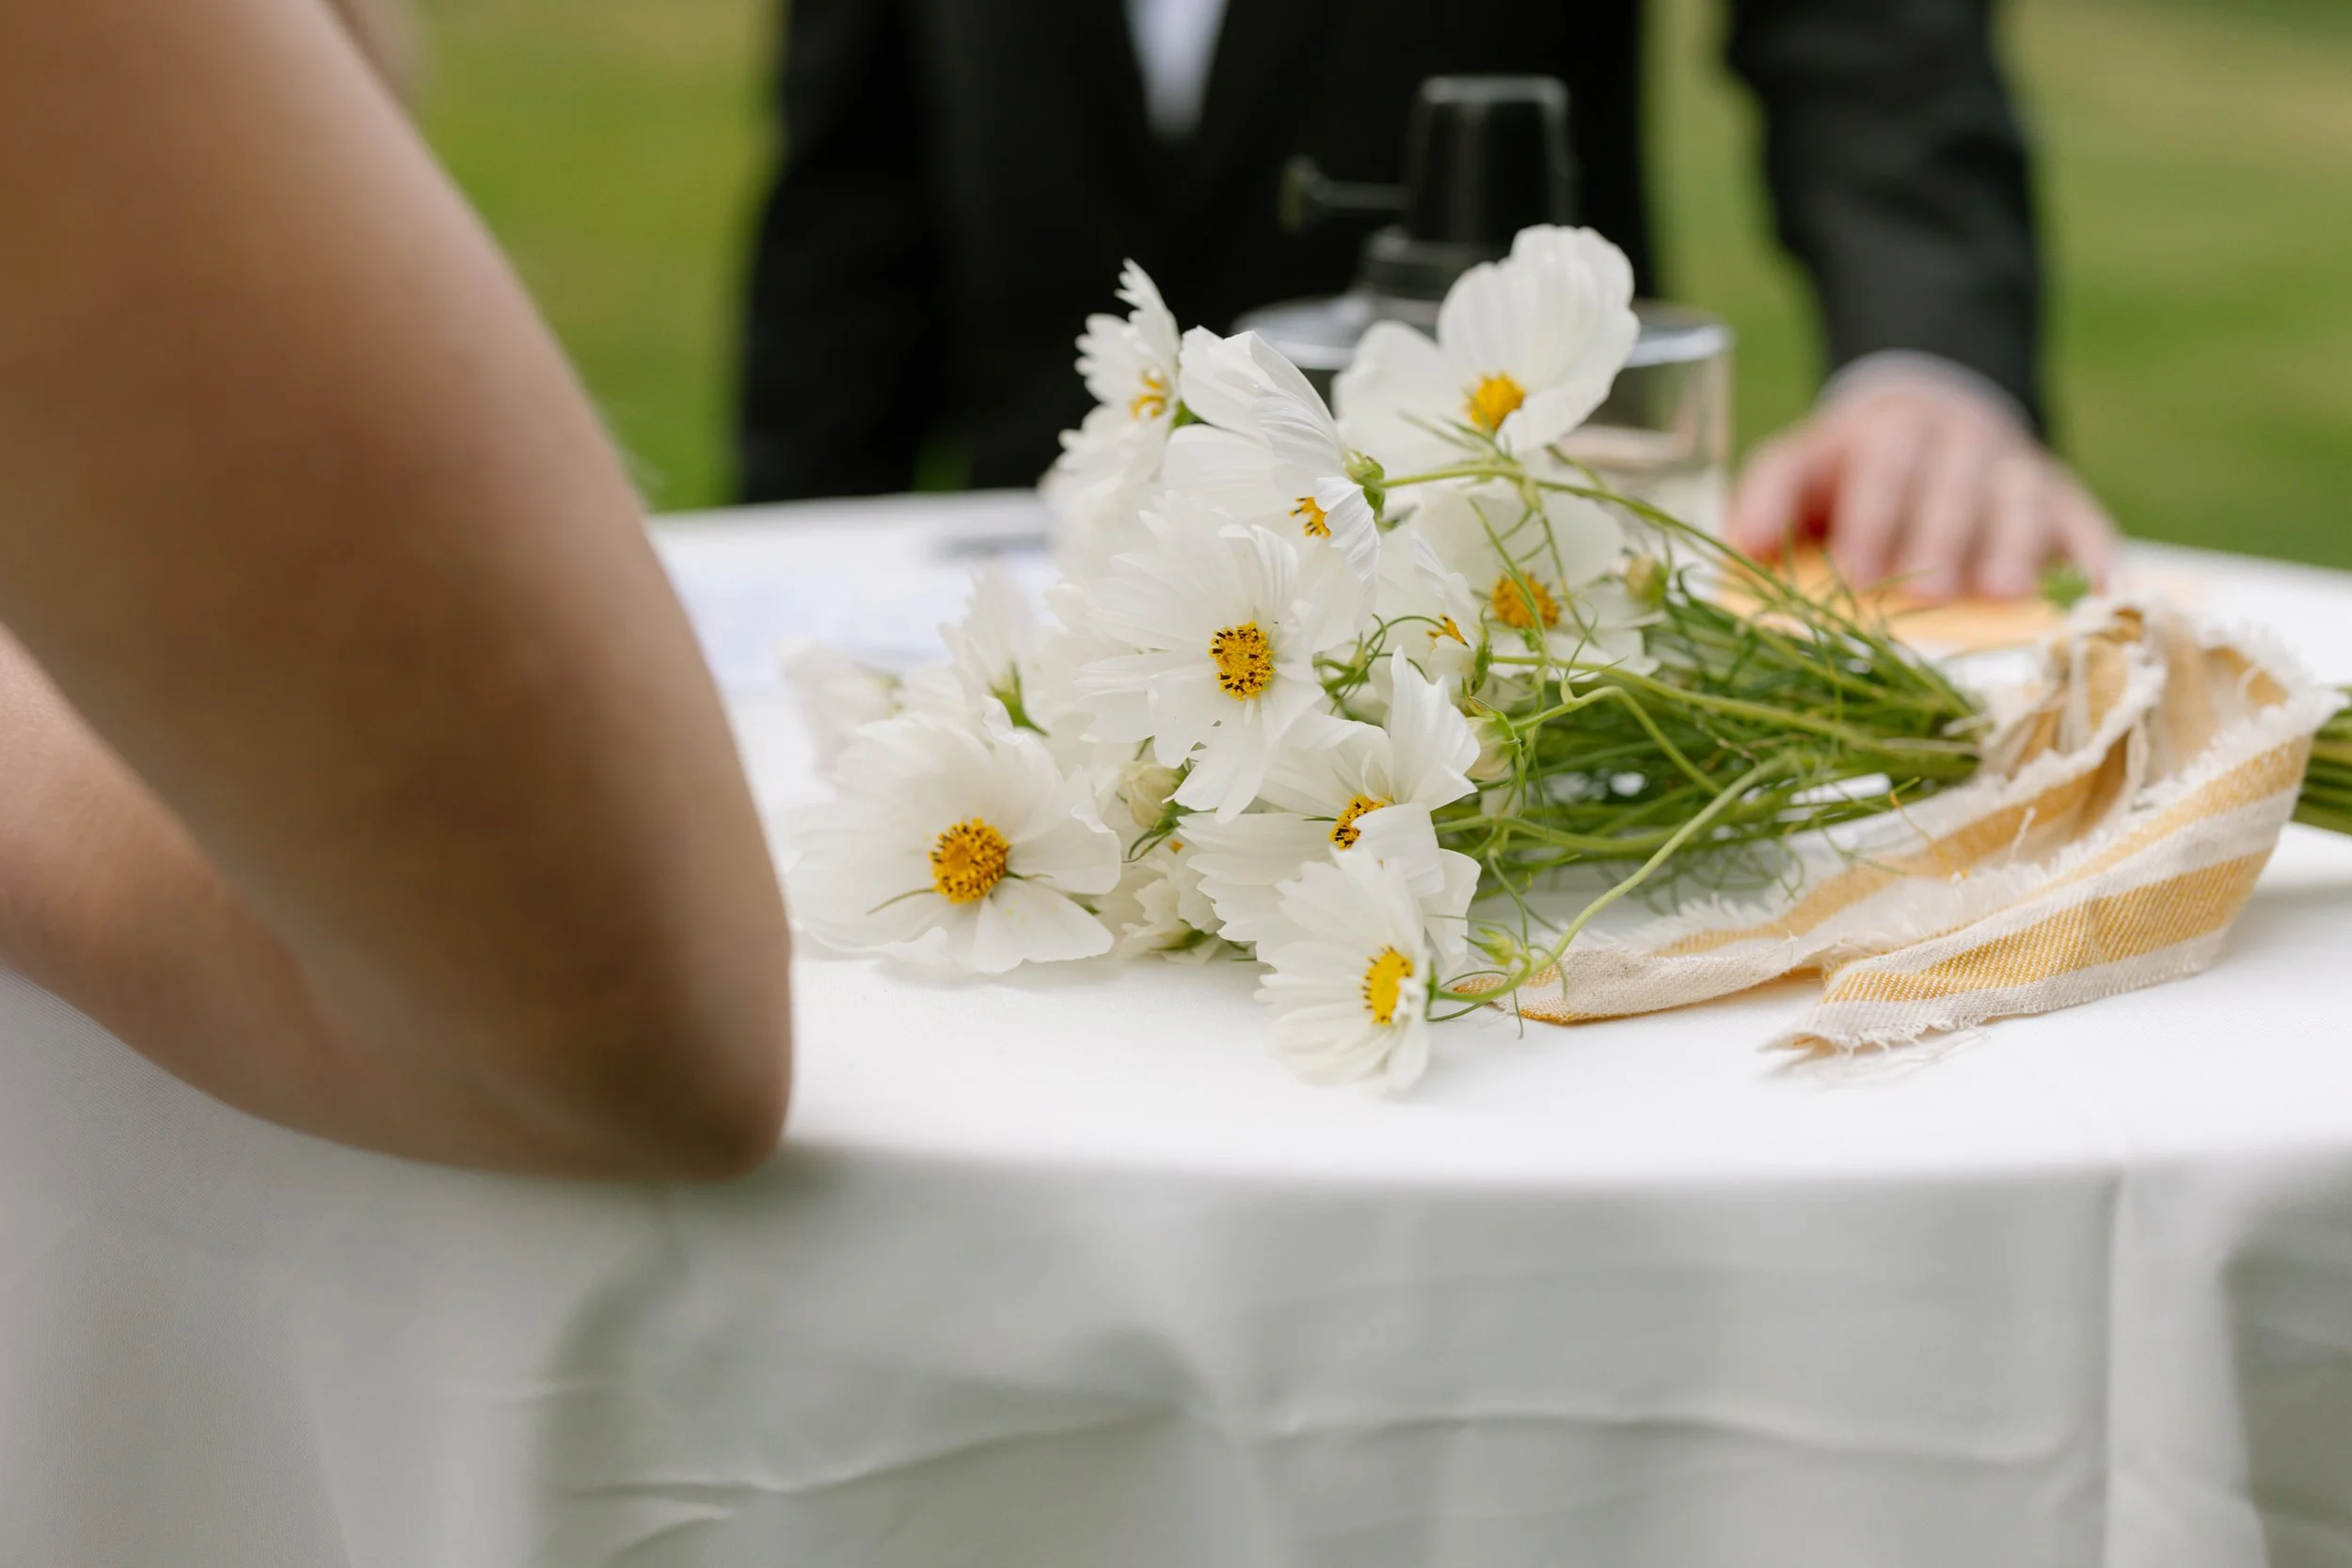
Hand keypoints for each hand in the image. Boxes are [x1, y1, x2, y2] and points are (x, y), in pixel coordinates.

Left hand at [1727, 370, 2116, 601]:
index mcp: (1890, 432)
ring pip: (2021, 498)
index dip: (1873, 518)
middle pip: (1956, 482)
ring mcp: (2016, 469)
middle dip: (1940, 536)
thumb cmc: (1849, 474)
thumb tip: (1746, 544)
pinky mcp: (2063, 500)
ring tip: (2003, 595)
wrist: (1930, 427)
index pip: (1884, 465)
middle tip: (1928, 594)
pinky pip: (2086, 521)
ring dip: (2013, 545)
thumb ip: (1769, 496)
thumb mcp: (1800, 467)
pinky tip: (2096, 593)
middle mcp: (1962, 441)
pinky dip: (2094, 555)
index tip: (1857, 573)